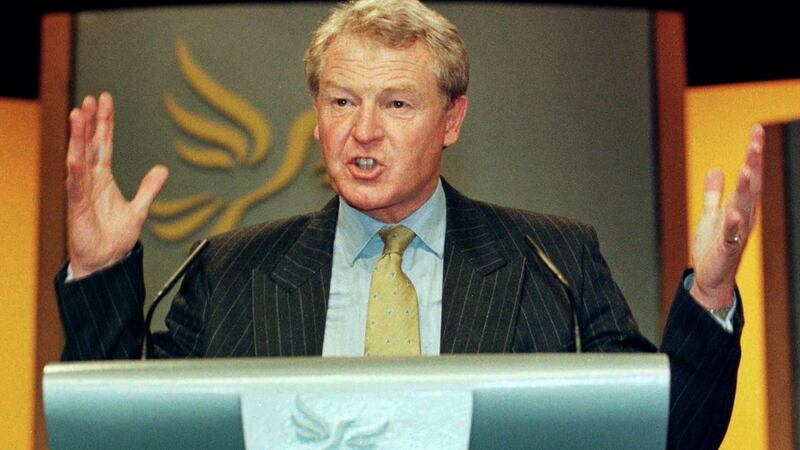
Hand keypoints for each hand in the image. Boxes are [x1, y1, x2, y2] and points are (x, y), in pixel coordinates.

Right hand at [66, 92, 168, 277]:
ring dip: (78, 138)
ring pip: (78, 159)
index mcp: (103, 179)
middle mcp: (90, 181)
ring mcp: (82, 193)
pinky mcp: (77, 208)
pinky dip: (76, 171)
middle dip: (90, 122)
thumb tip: (162, 170)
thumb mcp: (139, 209)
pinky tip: (75, 156)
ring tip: (78, 115)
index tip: (104, 100)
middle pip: (89, 145)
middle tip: (91, 99)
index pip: (103, 144)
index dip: (104, 122)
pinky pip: (76, 187)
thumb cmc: (115, 237)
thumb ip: (149, 188)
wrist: (107, 262)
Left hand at [690, 125, 763, 308]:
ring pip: (743, 207)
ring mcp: (737, 233)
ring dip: (745, 189)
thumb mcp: (711, 214)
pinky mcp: (726, 249)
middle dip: (753, 163)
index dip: (753, 153)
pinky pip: (731, 236)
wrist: (710, 278)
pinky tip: (733, 214)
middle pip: (750, 186)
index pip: (750, 175)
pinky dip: (732, 225)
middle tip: (755, 141)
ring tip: (746, 168)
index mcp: (740, 206)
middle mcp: (743, 217)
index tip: (756, 129)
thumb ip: (713, 193)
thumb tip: (715, 169)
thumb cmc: (712, 247)